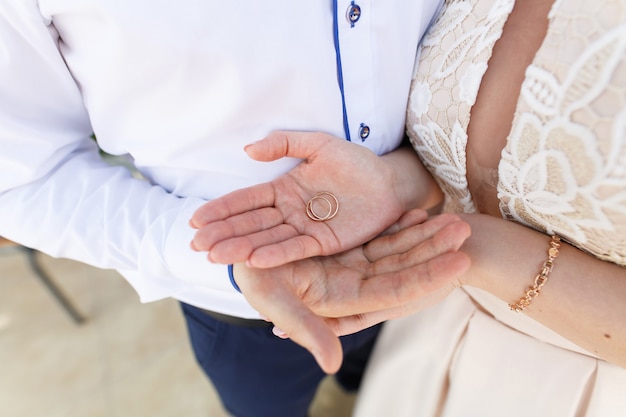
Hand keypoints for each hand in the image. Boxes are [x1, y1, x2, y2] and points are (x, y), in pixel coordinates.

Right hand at [190, 131, 410, 267]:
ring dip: (241, 248)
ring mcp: (304, 229)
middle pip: (250, 224)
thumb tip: (248, 149)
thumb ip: (284, 143)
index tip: (195, 220)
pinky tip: (255, 259)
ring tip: (215, 256)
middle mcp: (289, 212)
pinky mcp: (323, 243)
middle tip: (196, 245)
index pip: (246, 201)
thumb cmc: (355, 162)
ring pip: (268, 240)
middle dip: (223, 234)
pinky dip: (276, 254)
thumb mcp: (318, 144)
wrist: (389, 182)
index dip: (221, 210)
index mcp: (283, 190)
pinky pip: (296, 248)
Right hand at [233, 210, 471, 373]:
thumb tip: (335, 366)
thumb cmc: (254, 280)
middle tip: (464, 230)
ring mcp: (352, 263)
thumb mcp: (274, 300)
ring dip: (423, 234)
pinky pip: (379, 235)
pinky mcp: (346, 245)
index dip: (426, 277)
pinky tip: (418, 212)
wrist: (240, 249)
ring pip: (396, 249)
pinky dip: (398, 224)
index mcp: (343, 299)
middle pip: (403, 267)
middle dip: (434, 250)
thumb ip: (307, 329)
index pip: (394, 290)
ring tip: (454, 220)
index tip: (460, 264)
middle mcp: (354, 282)